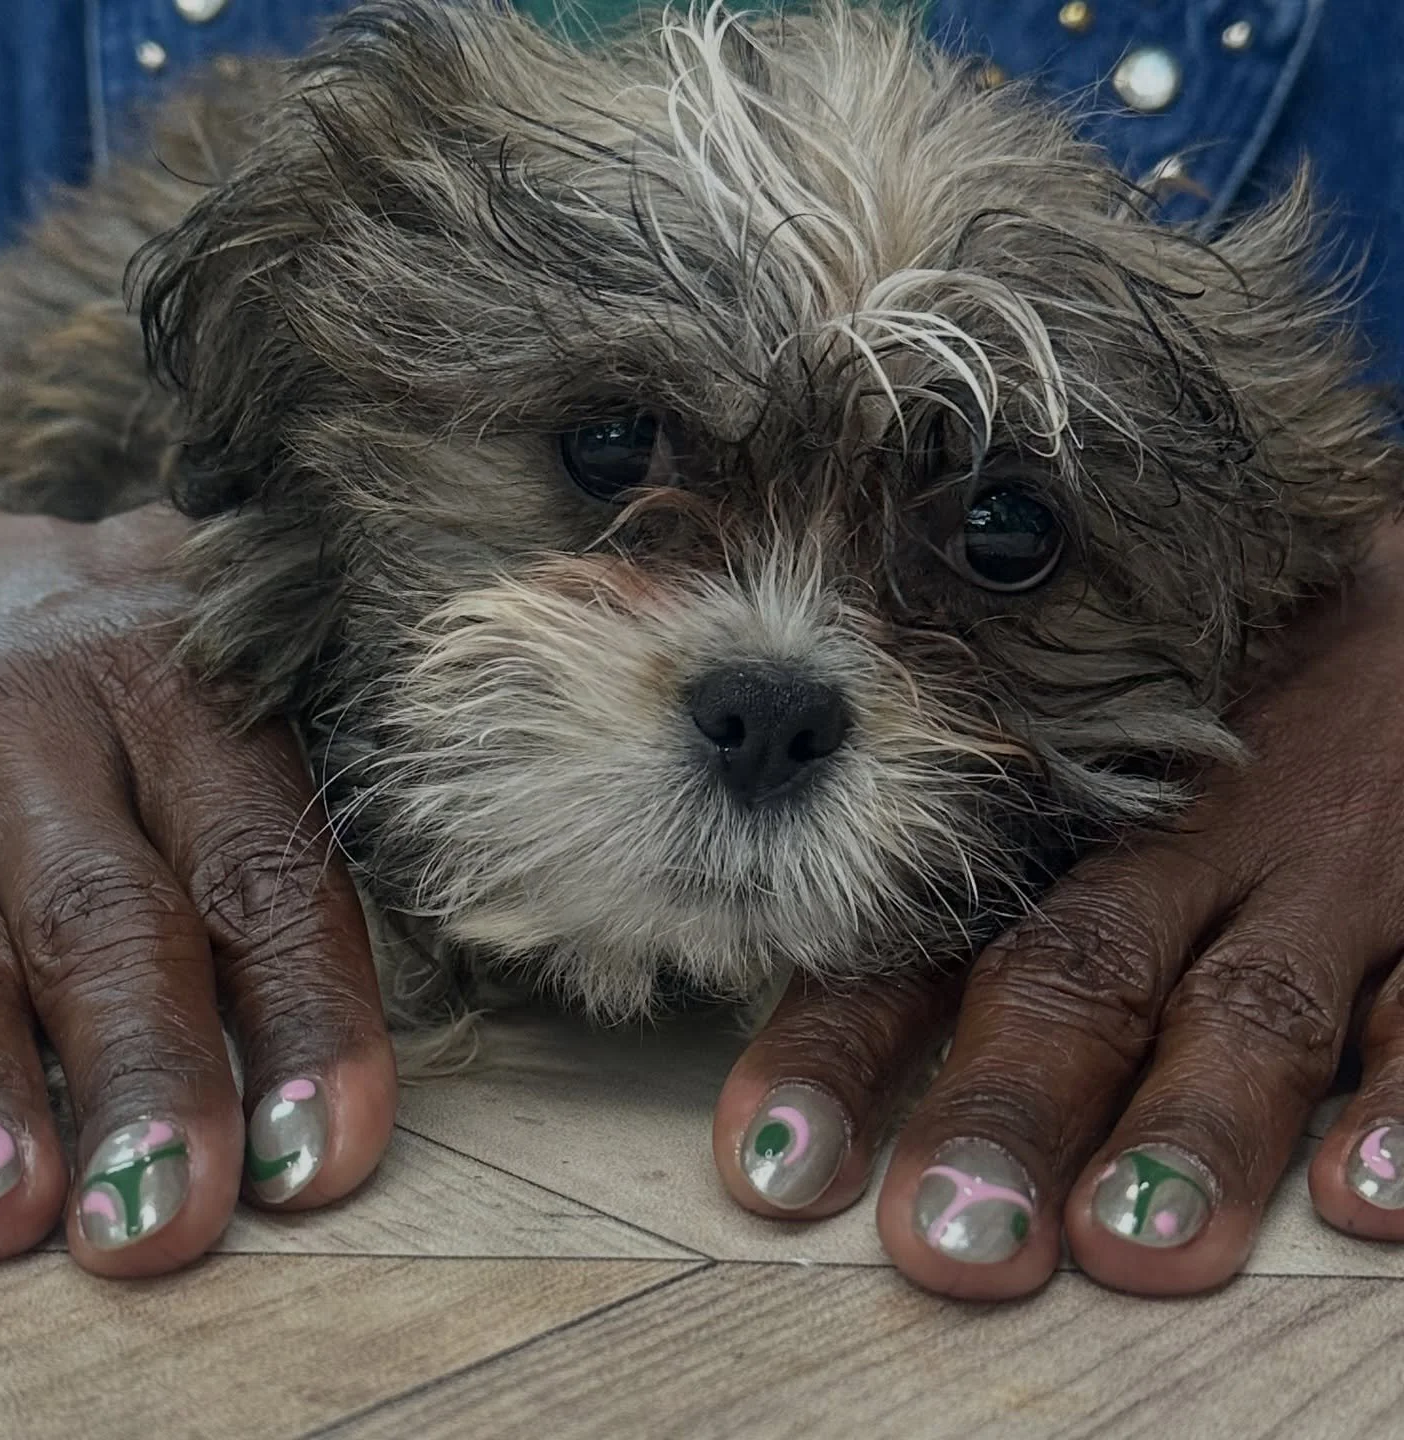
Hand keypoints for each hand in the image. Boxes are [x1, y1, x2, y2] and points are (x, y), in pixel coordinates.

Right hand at [0, 497, 394, 1275]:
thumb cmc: (128, 663)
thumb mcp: (220, 681)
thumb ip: (277, 810)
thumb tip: (354, 1033)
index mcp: (197, 684)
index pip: (268, 864)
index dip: (304, 1016)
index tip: (324, 1156)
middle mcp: (58, 707)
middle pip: (112, 910)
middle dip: (150, 1070)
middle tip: (174, 1221)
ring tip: (18, 1216)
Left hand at [713, 517, 1403, 1298]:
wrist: (1399, 608)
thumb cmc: (1216, 694)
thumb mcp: (1086, 759)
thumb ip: (975, 872)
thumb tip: (824, 1008)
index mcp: (1057, 828)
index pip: (922, 941)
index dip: (839, 1051)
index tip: (774, 1164)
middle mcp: (1175, 847)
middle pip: (1073, 977)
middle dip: (1005, 1109)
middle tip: (946, 1236)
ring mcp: (1319, 871)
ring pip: (1246, 1003)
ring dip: (1188, 1128)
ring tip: (1133, 1241)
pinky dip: (1402, 1103)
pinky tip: (1364, 1195)